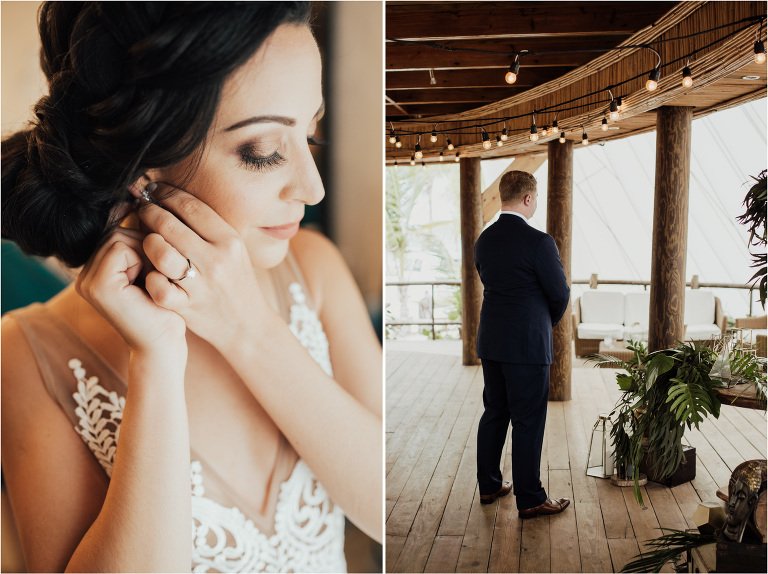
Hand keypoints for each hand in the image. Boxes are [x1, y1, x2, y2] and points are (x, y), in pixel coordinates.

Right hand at [75, 227, 186, 355]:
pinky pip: (120, 247)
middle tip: (158, 275)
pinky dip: (142, 260)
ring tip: (153, 281)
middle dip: (145, 245)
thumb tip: (145, 196)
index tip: (158, 267)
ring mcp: (87, 280)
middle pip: (116, 230)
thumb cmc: (166, 308)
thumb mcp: (153, 269)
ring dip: (146, 253)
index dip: (144, 241)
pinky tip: (149, 283)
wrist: (165, 344)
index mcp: (96, 270)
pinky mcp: (97, 285)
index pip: (116, 231)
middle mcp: (85, 275)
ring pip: (118, 235)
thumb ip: (144, 242)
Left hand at [135, 185, 274, 350]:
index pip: (191, 206)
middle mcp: (217, 260)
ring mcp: (201, 285)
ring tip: (146, 240)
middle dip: (148, 212)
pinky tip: (152, 273)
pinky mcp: (188, 307)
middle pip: (170, 224)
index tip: (154, 190)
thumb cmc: (236, 282)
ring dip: (147, 243)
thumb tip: (174, 199)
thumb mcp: (233, 250)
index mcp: (230, 241)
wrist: (247, 325)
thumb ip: (208, 227)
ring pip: (160, 253)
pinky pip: (157, 286)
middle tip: (141, 209)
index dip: (166, 193)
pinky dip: (150, 277)